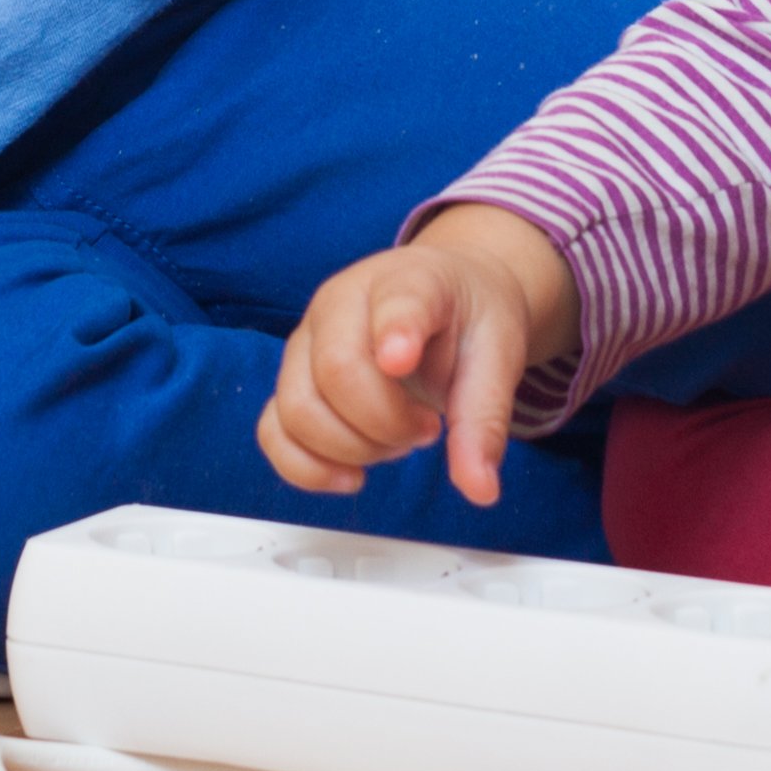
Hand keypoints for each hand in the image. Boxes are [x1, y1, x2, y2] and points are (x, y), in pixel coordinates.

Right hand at [259, 206, 577, 505]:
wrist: (447, 298)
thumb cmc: (466, 319)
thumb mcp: (498, 357)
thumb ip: (484, 420)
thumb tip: (481, 490)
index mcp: (407, 281)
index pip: (396, 300)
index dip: (395, 330)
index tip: (401, 360)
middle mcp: (341, 302)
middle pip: (335, 371)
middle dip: (385, 424)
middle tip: (426, 428)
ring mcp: (306, 340)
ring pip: (296, 409)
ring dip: (352, 448)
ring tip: (395, 441)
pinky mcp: (291, 380)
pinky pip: (272, 431)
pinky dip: (306, 468)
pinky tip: (351, 476)